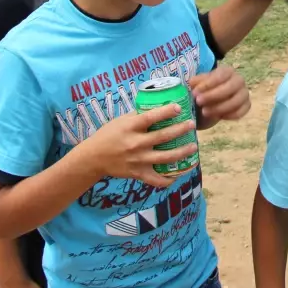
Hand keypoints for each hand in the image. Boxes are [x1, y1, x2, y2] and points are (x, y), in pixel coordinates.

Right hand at [82, 104, 198, 187]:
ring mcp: (138, 160)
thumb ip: (138, 116)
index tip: (178, 107)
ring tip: (193, 147)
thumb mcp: (121, 121)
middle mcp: (136, 143)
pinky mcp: (138, 173)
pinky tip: (178, 174)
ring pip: (165, 158)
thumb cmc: (109, 135)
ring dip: (182, 152)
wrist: (94, 157)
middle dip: (180, 130)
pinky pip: (157, 180)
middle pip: (163, 137)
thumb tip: (158, 107)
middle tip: (192, 125)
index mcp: (131, 127)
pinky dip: (169, 179)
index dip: (166, 112)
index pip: (151, 118)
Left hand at [190, 65, 250, 125]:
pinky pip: (241, 111)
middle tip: (199, 102)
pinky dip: (229, 115)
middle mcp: (238, 80)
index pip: (221, 75)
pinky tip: (218, 117)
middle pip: (231, 87)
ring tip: (205, 112)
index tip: (195, 93)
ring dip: (220, 108)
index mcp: (227, 71)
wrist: (210, 105)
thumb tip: (192, 82)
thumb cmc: (204, 91)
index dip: (208, 84)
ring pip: (236, 101)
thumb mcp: (198, 85)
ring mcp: (244, 93)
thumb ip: (196, 82)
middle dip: (214, 95)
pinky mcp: (246, 106)